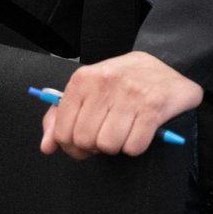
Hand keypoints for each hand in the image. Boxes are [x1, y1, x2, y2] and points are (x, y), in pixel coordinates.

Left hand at [40, 51, 202, 158]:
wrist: (165, 66)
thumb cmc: (122, 81)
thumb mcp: (88, 90)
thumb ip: (61, 117)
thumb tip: (47, 146)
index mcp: (82, 79)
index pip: (63, 130)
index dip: (70, 146)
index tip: (80, 144)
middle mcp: (104, 84)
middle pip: (85, 140)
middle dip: (94, 148)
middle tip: (104, 137)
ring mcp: (129, 95)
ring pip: (108, 145)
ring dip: (116, 146)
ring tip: (122, 132)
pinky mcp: (152, 108)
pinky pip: (134, 147)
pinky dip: (135, 146)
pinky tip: (138, 131)